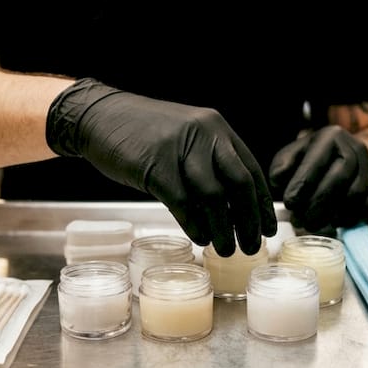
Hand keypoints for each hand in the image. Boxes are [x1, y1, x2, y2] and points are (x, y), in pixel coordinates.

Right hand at [47, 78, 276, 255]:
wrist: (100, 117)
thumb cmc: (143, 136)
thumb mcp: (185, 139)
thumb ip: (208, 165)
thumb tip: (234, 210)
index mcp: (216, 128)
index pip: (251, 170)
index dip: (262, 205)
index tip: (268, 230)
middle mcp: (204, 134)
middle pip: (239, 183)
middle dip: (249, 220)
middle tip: (251, 246)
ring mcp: (180, 148)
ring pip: (213, 196)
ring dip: (223, 228)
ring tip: (226, 249)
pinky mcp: (155, 165)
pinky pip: (183, 201)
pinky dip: (194, 223)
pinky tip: (200, 237)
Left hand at [268, 125, 367, 232]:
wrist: (341, 158)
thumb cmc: (309, 160)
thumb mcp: (291, 157)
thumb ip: (282, 167)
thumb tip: (279, 182)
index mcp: (330, 137)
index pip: (317, 161)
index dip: (303, 184)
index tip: (290, 203)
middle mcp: (354, 147)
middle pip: (340, 177)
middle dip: (319, 203)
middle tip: (301, 221)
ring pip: (356, 193)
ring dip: (334, 213)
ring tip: (314, 223)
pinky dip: (351, 217)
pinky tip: (334, 222)